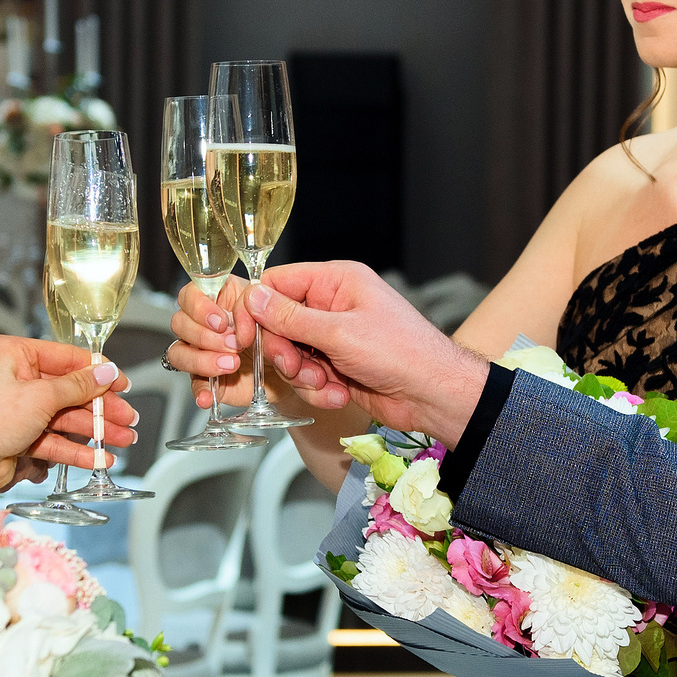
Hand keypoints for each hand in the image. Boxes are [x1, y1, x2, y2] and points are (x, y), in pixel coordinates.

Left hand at [0, 335, 135, 495]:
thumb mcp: (40, 396)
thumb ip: (78, 385)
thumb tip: (105, 371)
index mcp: (12, 354)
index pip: (65, 357)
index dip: (97, 370)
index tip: (121, 382)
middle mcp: (14, 377)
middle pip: (69, 390)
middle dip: (100, 408)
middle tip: (127, 417)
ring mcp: (16, 408)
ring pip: (64, 417)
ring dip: (94, 431)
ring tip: (122, 441)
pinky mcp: (18, 435)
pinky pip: (54, 439)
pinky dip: (75, 449)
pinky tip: (98, 458)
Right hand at [217, 262, 488, 444]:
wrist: (434, 395)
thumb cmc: (400, 353)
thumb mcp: (340, 333)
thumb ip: (291, 318)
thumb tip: (253, 298)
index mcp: (336, 281)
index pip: (277, 283)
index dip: (256, 310)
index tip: (243, 337)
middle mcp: (332, 305)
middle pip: (278, 324)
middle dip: (284, 352)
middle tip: (297, 367)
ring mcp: (334, 338)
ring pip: (291, 355)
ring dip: (303, 375)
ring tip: (327, 384)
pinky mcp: (337, 366)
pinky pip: (308, 376)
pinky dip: (320, 389)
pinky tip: (341, 394)